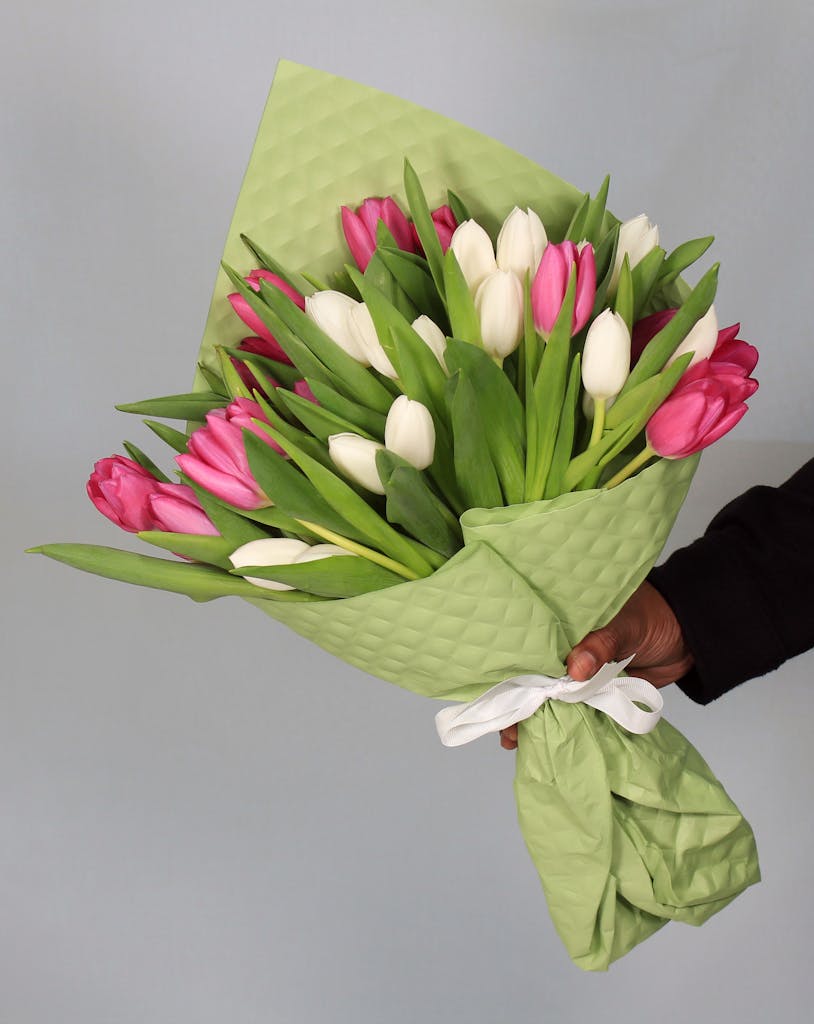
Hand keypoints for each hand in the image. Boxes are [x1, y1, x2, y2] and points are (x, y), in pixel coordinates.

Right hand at [499, 581, 692, 749]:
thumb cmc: (657, 617)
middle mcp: (569, 648)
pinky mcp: (601, 691)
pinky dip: (567, 724)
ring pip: (555, 698)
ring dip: (539, 719)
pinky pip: (579, 709)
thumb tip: (574, 669)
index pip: (532, 648)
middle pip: (537, 678)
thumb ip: (601, 644)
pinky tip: (550, 740)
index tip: (502, 696)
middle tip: (508, 732)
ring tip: (519, 743)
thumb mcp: (627, 625)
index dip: (515, 673)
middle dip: (521, 704)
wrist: (692, 636)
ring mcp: (584, 672)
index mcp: (567, 623)